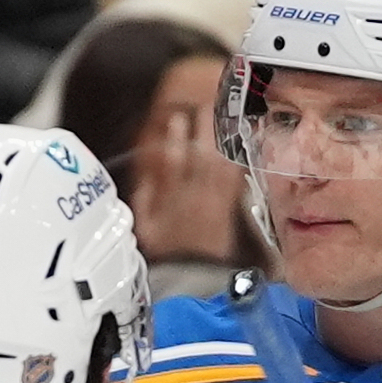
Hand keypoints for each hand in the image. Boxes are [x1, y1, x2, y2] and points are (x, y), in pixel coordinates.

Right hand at [129, 104, 244, 263]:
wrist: (192, 278)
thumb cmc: (168, 253)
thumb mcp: (144, 227)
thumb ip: (144, 199)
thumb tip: (145, 176)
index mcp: (170, 198)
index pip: (172, 162)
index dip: (174, 140)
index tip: (175, 118)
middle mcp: (193, 195)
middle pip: (199, 155)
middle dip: (201, 128)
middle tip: (205, 104)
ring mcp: (213, 199)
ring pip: (217, 162)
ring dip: (219, 138)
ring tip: (221, 115)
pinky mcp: (227, 205)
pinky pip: (233, 178)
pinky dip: (235, 159)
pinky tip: (238, 144)